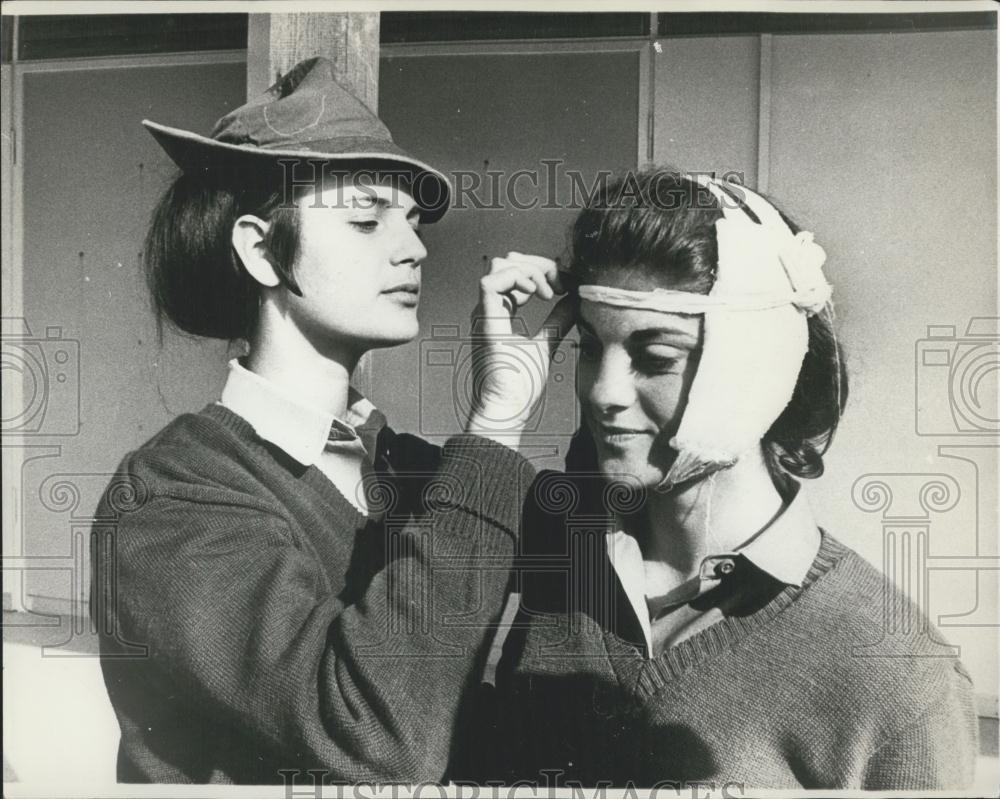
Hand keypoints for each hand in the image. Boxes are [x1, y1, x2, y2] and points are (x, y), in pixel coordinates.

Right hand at [465, 252, 576, 447]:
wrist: (507, 410)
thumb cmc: (521, 386)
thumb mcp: (546, 344)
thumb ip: (558, 320)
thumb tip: (574, 300)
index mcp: (499, 313)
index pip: (514, 272)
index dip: (541, 271)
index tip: (565, 287)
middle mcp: (488, 310)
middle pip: (507, 262)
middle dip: (538, 264)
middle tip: (562, 284)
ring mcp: (484, 314)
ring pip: (500, 265)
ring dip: (530, 270)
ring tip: (549, 292)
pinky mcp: (484, 322)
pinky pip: (491, 281)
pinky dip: (517, 278)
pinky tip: (538, 294)